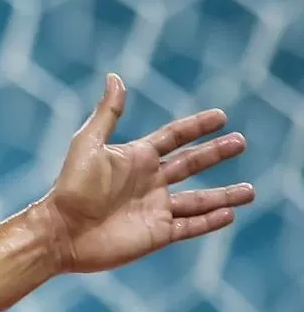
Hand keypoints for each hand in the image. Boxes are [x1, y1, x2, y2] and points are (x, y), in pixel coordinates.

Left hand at [35, 74, 255, 272]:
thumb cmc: (70, 188)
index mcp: (136, 158)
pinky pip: (190, 226)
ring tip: (251, 190)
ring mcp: (155, 208)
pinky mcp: (157, 234)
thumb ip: (107, 114)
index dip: (197, 126)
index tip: (221, 116)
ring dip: (224, 194)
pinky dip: (211, 221)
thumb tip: (115, 77)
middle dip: (216, 154)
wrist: (60, 232)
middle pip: (191, 164)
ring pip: (199, 200)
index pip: (174, 137)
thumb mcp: (88, 145)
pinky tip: (230, 214)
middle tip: (241, 142)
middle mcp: (149, 182)